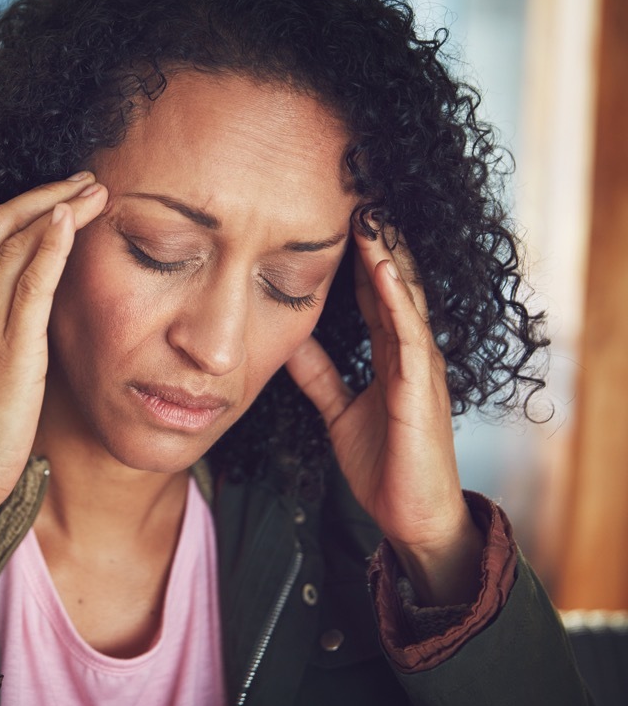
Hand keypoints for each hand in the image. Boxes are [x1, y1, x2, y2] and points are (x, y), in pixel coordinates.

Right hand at [0, 172, 107, 527]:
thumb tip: (18, 341)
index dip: (27, 215)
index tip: (61, 203)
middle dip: (44, 195)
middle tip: (84, 180)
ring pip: (16, 243)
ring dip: (59, 208)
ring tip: (96, 189)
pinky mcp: (8, 351)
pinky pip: (29, 283)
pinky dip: (51, 245)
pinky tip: (72, 221)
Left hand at [286, 223, 482, 604]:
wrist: (411, 515)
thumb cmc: (383, 463)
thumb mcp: (339, 410)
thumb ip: (319, 375)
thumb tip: (285, 342)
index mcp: (390, 353)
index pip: (371, 291)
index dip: (354, 253)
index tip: (334, 213)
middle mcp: (410, 351)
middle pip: (391, 282)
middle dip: (375, 239)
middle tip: (355, 191)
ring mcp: (419, 366)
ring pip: (403, 297)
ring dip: (386, 254)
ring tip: (369, 213)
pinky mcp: (420, 388)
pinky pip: (408, 335)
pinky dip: (395, 299)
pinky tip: (381, 270)